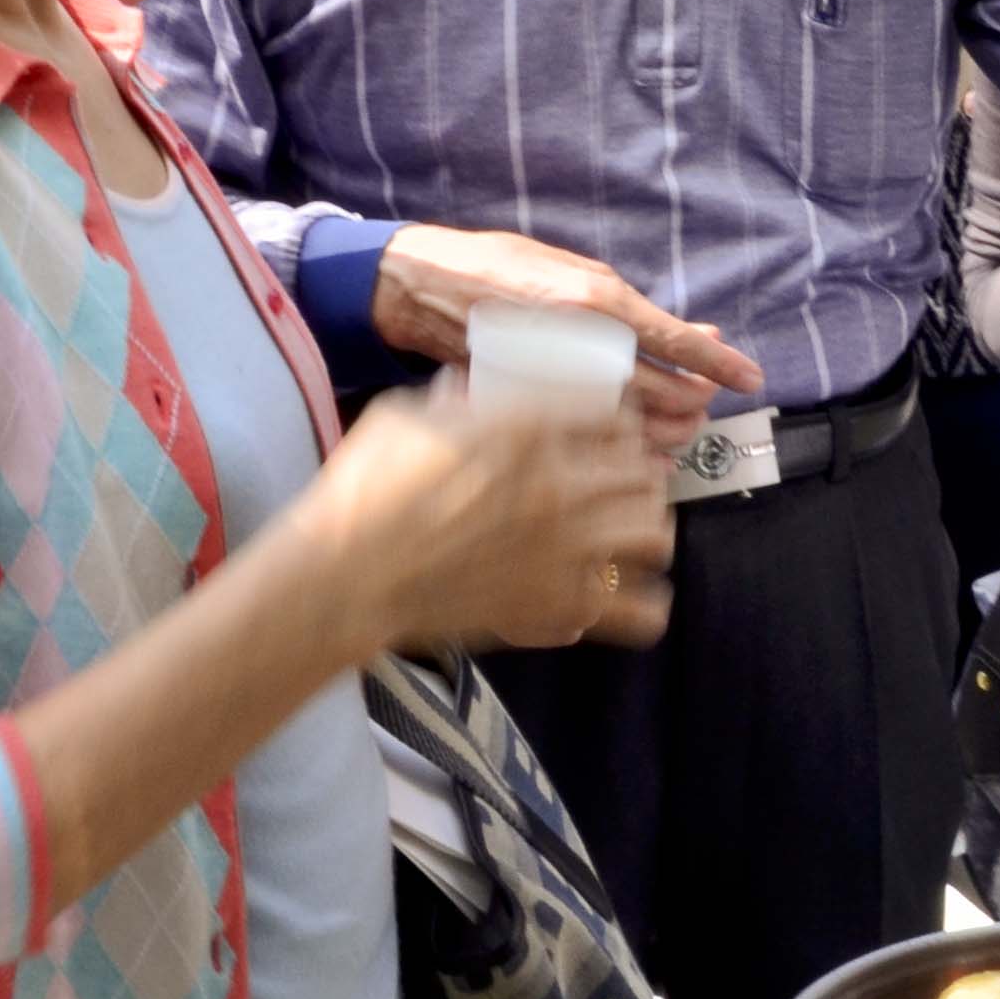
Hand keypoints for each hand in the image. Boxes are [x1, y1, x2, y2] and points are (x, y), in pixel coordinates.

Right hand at [281, 387, 675, 654]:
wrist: (346, 576)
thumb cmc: (363, 492)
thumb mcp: (404, 418)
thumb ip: (451, 401)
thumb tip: (467, 387)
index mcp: (528, 432)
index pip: (612, 417)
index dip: (619, 423)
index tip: (612, 432)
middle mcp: (562, 487)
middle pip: (642, 473)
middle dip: (639, 474)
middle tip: (625, 482)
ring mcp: (567, 551)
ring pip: (653, 533)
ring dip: (649, 528)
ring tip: (634, 534)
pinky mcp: (557, 606)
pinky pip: (635, 611)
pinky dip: (643, 607)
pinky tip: (640, 601)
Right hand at [369, 222, 763, 449]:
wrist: (422, 288)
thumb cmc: (499, 269)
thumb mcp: (574, 271)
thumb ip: (631, 308)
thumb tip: (693, 333)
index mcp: (597, 300)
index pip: (677, 342)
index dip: (719, 364)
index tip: (750, 378)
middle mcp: (581, 344)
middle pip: (664, 395)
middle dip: (693, 405)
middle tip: (702, 406)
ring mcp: (554, 382)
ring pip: (632, 428)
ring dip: (666, 434)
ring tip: (676, 431)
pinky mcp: (526, 411)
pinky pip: (588, 445)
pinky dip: (622, 455)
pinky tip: (637, 458)